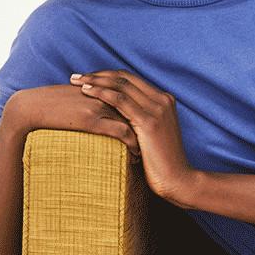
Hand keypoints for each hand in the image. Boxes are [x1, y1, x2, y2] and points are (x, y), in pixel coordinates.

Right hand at [3, 84, 141, 157]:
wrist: (30, 108)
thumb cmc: (53, 106)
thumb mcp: (78, 100)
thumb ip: (95, 102)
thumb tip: (107, 114)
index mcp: (105, 88)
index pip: (136, 99)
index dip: (146, 114)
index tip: (153, 130)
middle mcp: (106, 94)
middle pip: (139, 109)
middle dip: (150, 127)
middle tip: (157, 143)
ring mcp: (101, 105)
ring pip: (134, 120)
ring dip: (144, 138)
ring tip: (148, 153)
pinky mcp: (92, 120)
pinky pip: (121, 132)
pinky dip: (132, 144)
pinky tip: (135, 157)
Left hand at [68, 70, 197, 204]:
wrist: (178, 179)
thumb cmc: (162, 163)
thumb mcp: (152, 136)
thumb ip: (140, 122)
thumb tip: (117, 119)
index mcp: (164, 100)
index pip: (131, 79)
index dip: (107, 76)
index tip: (88, 78)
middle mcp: (162, 100)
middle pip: (125, 78)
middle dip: (98, 75)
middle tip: (76, 77)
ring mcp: (157, 109)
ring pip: (121, 85)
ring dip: (96, 81)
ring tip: (76, 82)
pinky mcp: (149, 121)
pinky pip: (121, 100)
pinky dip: (102, 93)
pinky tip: (86, 92)